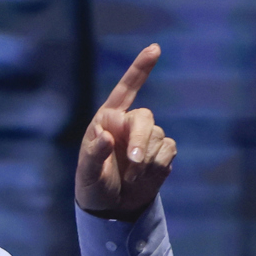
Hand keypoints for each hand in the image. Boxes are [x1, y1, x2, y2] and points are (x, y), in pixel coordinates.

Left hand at [75, 44, 176, 219]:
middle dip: (141, 140)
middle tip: (134, 163)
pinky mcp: (162, 152)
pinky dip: (157, 165)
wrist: (112, 207)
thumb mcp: (87, 173)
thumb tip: (107, 136)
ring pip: (158, 137)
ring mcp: (147, 137)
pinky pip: (168, 150)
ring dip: (146, 159)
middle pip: (145, 118)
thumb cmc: (92, 185)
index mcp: (106, 120)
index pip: (125, 90)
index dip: (140, 69)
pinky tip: (145, 175)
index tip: (155, 48)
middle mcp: (128, 124)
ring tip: (131, 176)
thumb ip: (94, 153)